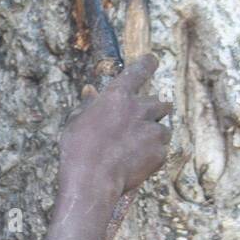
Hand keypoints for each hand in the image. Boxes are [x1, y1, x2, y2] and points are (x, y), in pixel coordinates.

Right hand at [59, 54, 171, 195]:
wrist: (92, 180)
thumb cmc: (78, 149)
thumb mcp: (76, 122)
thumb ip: (88, 105)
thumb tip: (90, 92)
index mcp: (118, 96)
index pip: (139, 71)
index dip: (147, 64)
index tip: (153, 59)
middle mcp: (140, 109)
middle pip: (160, 102)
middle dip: (155, 109)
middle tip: (143, 121)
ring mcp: (153, 131)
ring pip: (164, 128)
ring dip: (154, 134)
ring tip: (137, 147)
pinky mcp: (160, 152)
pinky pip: (161, 149)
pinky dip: (153, 154)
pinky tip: (136, 163)